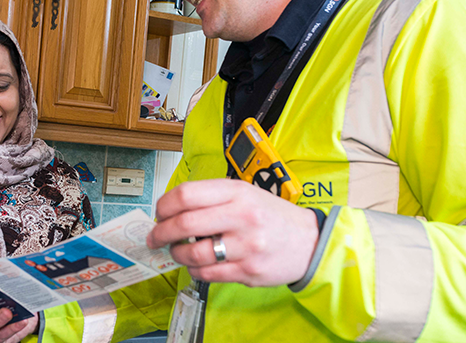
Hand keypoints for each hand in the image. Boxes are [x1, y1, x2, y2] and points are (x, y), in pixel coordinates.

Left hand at [147, 179, 318, 286]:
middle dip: (161, 232)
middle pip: (184, 224)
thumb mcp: (245, 193)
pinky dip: (193, 270)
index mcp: (237, 192)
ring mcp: (245, 246)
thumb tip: (172, 210)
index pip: (186, 194)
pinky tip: (196, 264)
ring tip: (177, 251)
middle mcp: (241, 217)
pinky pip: (207, 273)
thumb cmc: (272, 216)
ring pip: (192, 253)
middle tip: (155, 237)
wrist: (310, 242)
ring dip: (176, 254)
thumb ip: (211, 198)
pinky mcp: (247, 271)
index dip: (164, 205)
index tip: (159, 212)